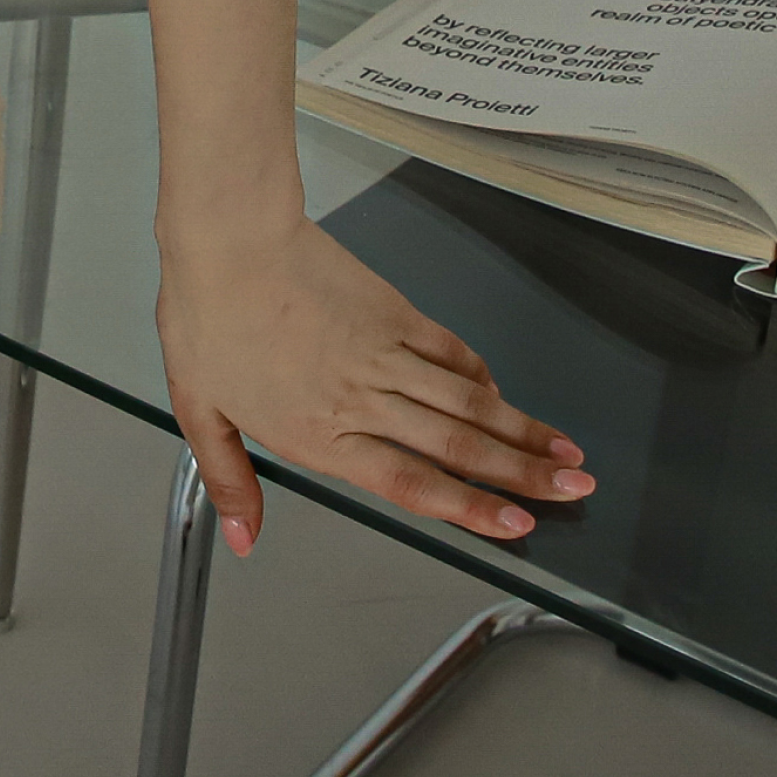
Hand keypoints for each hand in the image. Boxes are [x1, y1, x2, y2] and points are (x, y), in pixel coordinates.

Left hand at [155, 214, 594, 553]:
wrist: (229, 238)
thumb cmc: (207, 316)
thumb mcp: (201, 410)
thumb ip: (229, 480)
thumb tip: (242, 538)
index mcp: (320, 433)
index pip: (412, 484)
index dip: (471, 508)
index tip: (517, 525)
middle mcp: (364, 398)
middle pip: (459, 446)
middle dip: (526, 475)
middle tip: (575, 494)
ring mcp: (385, 353)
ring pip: (469, 402)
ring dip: (524, 430)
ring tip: (569, 454)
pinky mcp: (393, 312)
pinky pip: (450, 351)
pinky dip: (482, 376)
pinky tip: (503, 395)